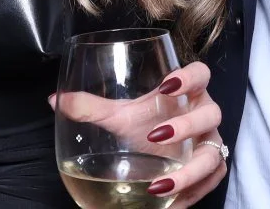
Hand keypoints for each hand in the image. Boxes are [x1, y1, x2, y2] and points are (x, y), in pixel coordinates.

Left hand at [52, 60, 227, 205]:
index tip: (168, 85)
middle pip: (211, 114)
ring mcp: (209, 142)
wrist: (154, 152)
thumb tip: (55, 100)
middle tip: (155, 136)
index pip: (200, 74)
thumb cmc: (143, 125)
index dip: (190, 77)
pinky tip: (170, 203)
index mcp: (186, 91)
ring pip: (214, 154)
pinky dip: (193, 193)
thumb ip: (91, 108)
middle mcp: (203, 113)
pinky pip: (212, 180)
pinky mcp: (210, 167)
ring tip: (159, 185)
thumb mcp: (119, 116)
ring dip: (190, 171)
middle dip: (187, 126)